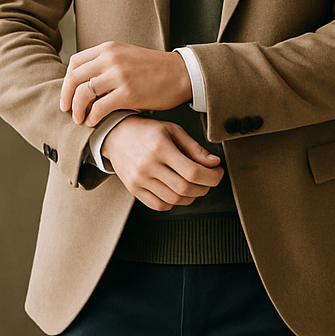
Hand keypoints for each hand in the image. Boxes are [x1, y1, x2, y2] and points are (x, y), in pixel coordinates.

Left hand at [60, 42, 192, 125]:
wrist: (181, 73)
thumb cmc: (154, 70)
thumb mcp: (126, 57)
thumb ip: (106, 64)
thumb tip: (84, 82)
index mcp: (109, 48)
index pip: (75, 63)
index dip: (67, 82)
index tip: (68, 95)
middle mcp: (111, 58)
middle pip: (74, 78)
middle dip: (66, 97)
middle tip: (67, 110)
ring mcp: (119, 75)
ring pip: (83, 93)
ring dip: (77, 110)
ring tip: (80, 120)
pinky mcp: (128, 93)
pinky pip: (99, 107)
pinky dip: (92, 117)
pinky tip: (94, 122)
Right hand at [101, 118, 222, 210]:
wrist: (116, 135)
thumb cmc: (145, 131)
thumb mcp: (173, 130)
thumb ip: (194, 148)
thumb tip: (213, 163)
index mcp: (160, 148)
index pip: (192, 171)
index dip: (211, 176)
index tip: (218, 173)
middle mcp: (148, 166)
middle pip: (185, 188)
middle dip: (204, 187)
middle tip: (209, 179)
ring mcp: (140, 180)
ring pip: (174, 200)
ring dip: (191, 196)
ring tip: (195, 185)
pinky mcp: (134, 189)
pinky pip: (159, 205)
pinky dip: (173, 203)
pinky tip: (177, 192)